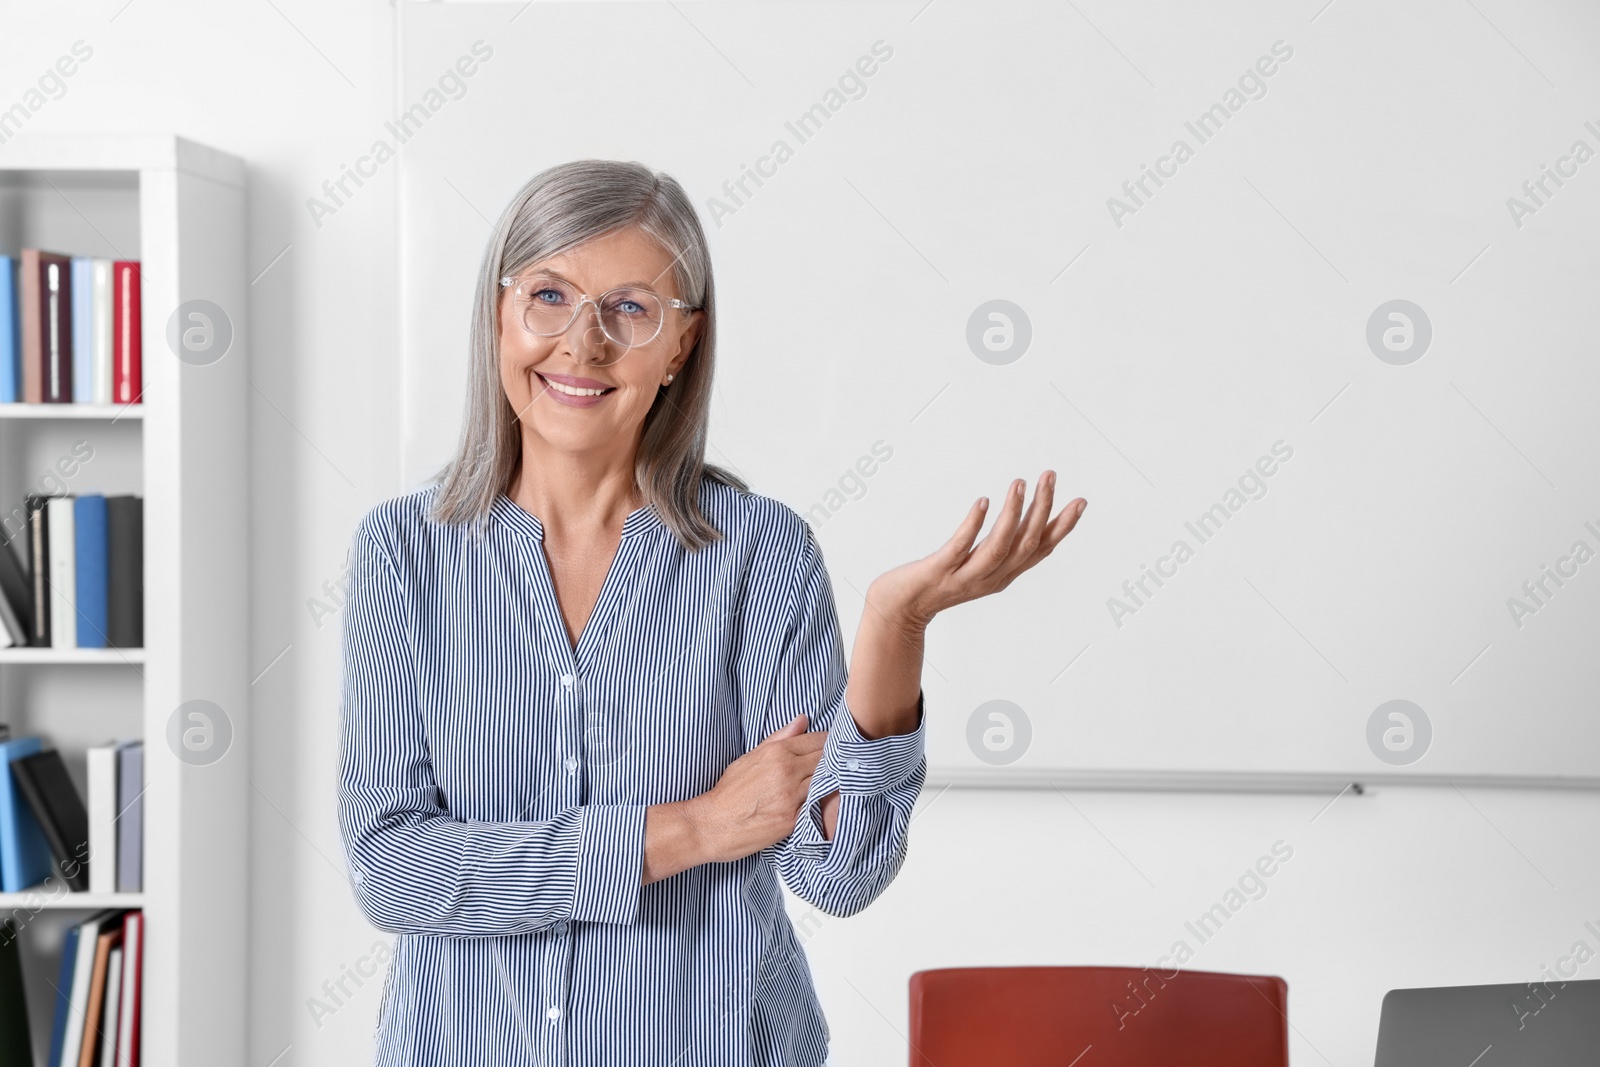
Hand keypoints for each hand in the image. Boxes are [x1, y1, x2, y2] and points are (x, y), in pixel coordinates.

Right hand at [683, 713, 825, 863]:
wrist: (712, 825)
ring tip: (840, 783)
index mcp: (776, 753)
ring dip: (835, 781)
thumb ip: (779, 739)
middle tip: (844, 765)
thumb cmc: (729, 792)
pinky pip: (820, 806)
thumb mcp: (749, 758)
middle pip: (827, 760)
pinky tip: (829, 801)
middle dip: (837, 761)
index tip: (838, 748)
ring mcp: (791, 797)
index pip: (818, 740)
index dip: (831, 744)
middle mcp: (787, 771)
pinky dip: (827, 802)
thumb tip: (802, 720)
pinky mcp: (793, 820)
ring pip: (828, 782)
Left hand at [869, 471, 1085, 626]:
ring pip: (998, 547)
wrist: (899, 610)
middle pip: (1025, 544)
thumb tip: (1020, 517)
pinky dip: (973, 525)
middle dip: (1042, 509)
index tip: (1080, 501)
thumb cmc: (938, 581)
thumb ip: (998, 547)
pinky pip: (960, 548)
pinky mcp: (938, 572)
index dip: (1062, 527)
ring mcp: (965, 577)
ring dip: (1012, 514)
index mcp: (1003, 575)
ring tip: (1019, 482)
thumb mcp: (977, 566)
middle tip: (1049, 476)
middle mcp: (990, 578)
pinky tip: (982, 502)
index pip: (1040, 550)